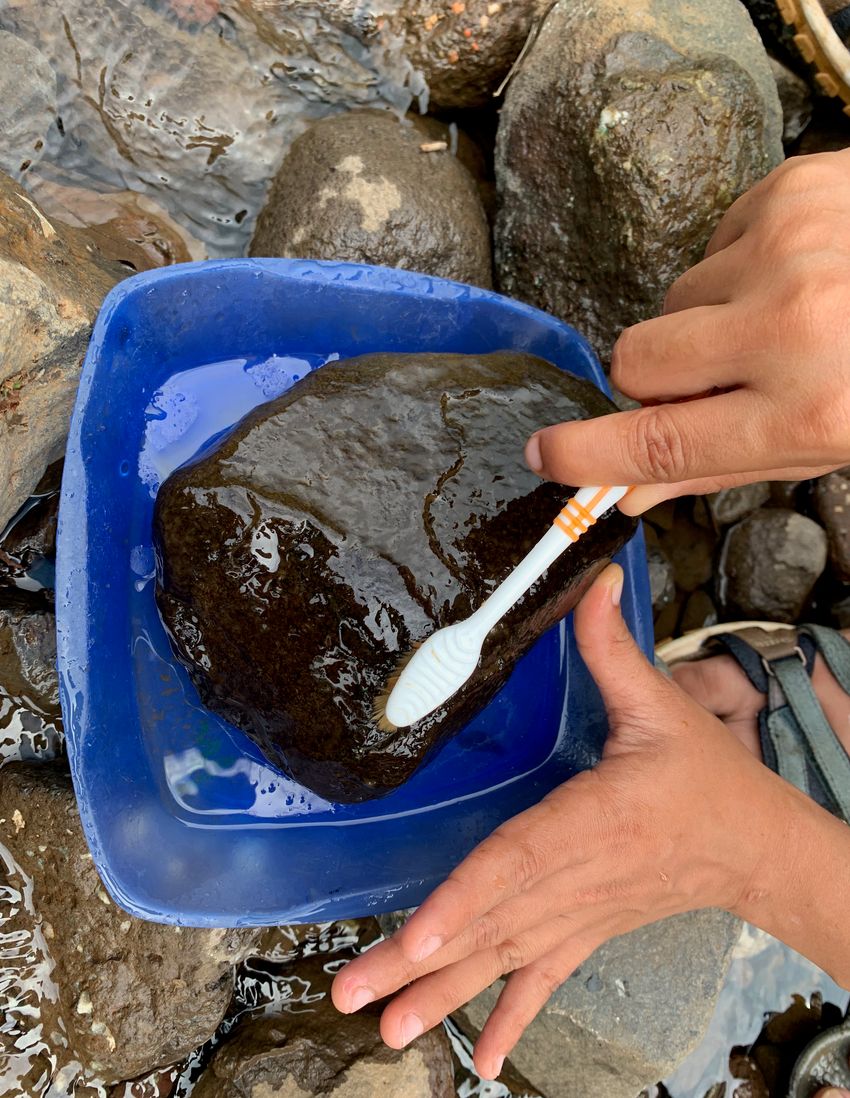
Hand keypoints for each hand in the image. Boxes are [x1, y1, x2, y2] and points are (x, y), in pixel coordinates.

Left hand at [331, 564, 797, 1077]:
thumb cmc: (708, 781)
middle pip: (491, 923)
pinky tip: (478, 1062)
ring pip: (503, 959)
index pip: (519, 860)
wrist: (757, 849)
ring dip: (442, 996)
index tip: (418, 934)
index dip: (467, 896)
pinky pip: (542, 982)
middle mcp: (581, 880)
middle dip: (419, 964)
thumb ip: (613, 648)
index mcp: (596, 820)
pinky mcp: (587, 933)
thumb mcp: (664, 706)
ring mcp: (581, 916)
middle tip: (351, 994)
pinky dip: (509, 1019)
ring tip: (384, 1029)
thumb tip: (590, 580)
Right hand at [524, 150, 849, 513]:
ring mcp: (785, 249)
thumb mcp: (829, 442)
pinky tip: (798, 269)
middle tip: (712, 377)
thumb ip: (720, 465)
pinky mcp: (786, 190)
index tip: (547, 456)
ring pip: (674, 299)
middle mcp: (789, 327)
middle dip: (657, 376)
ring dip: (707, 317)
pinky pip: (710, 244)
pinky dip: (740, 264)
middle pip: (637, 359)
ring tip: (782, 315)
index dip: (588, 454)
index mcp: (805, 409)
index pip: (657, 441)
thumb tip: (630, 492)